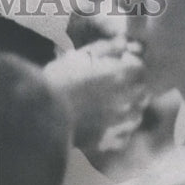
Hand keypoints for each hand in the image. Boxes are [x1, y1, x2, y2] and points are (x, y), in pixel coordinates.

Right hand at [43, 38, 147, 159]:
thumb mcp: (78, 56)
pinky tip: (109, 129)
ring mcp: (118, 123)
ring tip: (114, 109)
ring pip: (136, 116)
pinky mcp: (107, 141)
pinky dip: (121, 134)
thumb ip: (105, 48)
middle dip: (134, 89)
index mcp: (120, 75)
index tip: (121, 68)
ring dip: (130, 111)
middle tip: (118, 89)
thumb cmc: (57, 80)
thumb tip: (124, 43)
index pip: (140, 69)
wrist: (41, 113)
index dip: (131, 67)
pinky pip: (124, 138)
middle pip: (143, 93)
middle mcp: (125, 99)